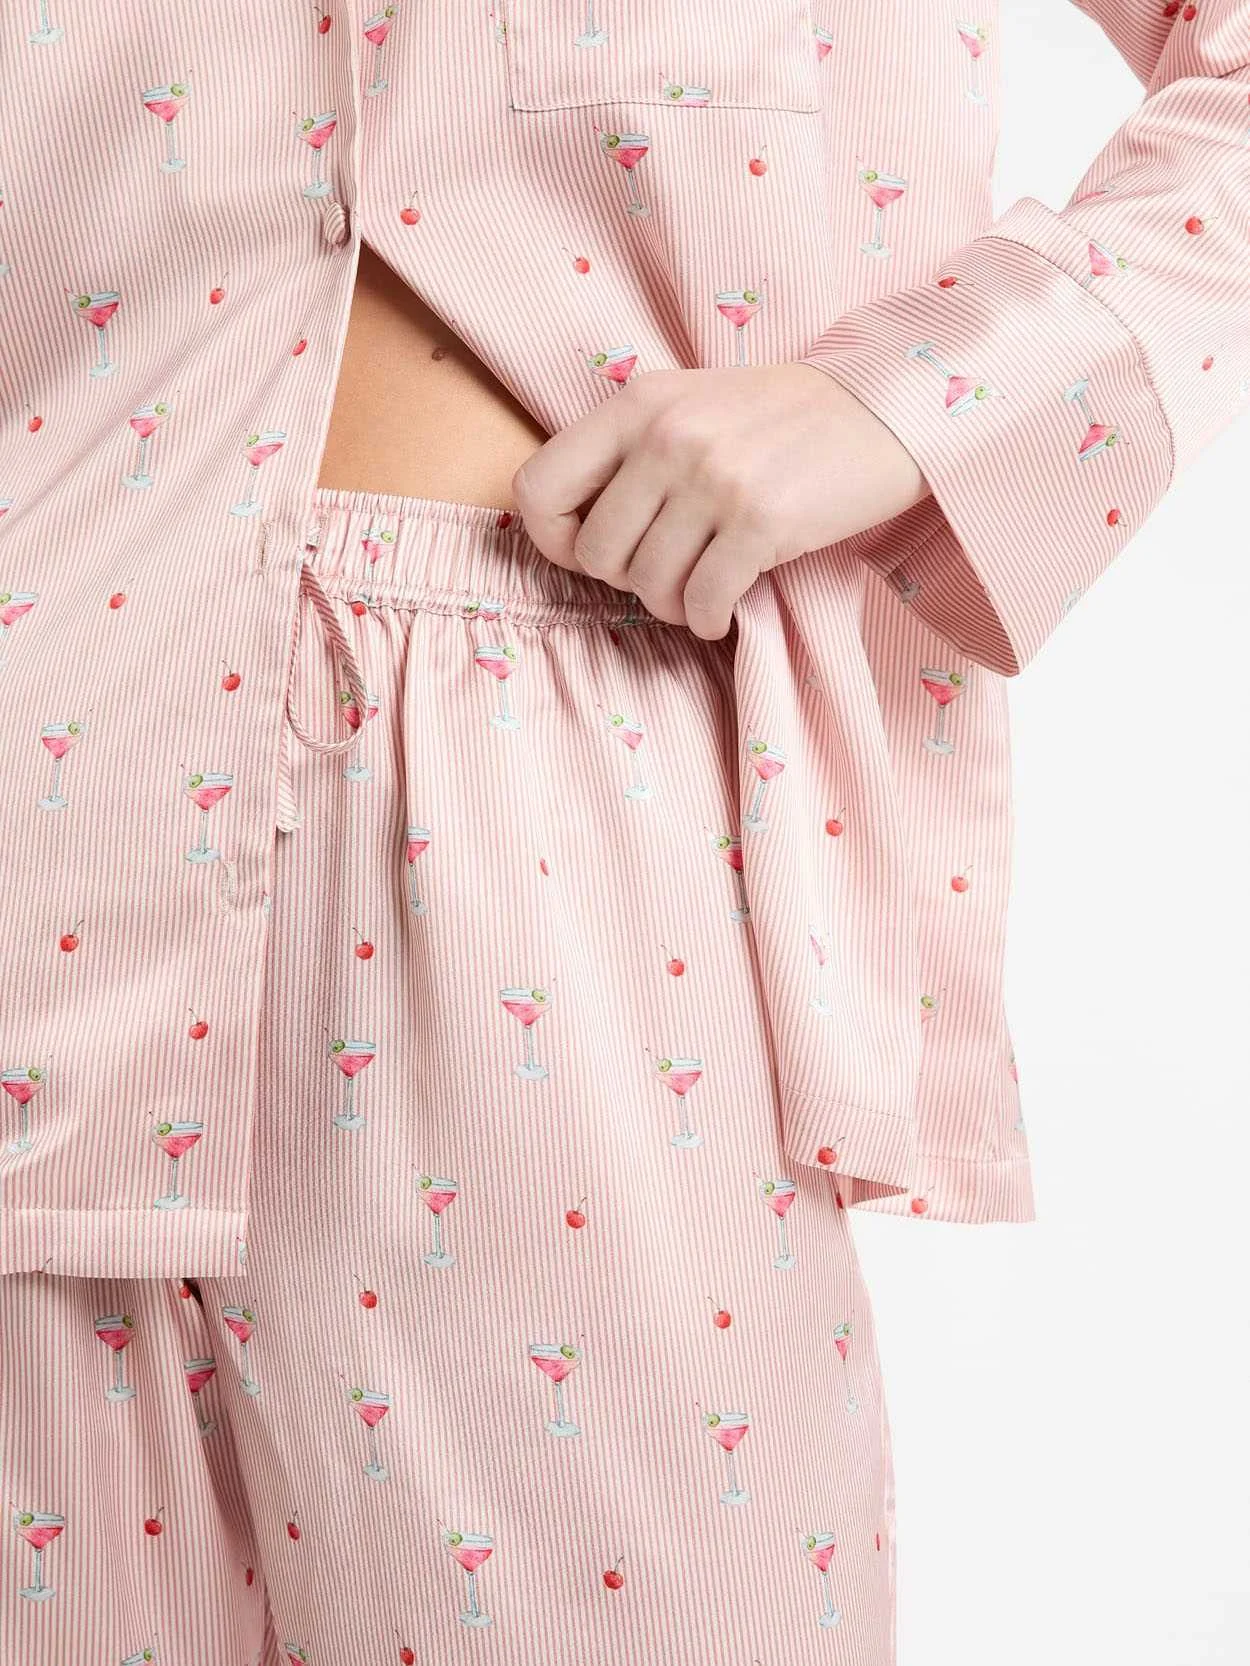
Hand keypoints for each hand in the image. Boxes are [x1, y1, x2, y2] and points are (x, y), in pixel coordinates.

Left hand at [511, 362, 928, 639]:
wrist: (880, 410)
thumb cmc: (778, 421)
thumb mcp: (688, 405)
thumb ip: (627, 451)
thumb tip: (566, 529)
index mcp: (636, 405)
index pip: (538, 488)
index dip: (554, 538)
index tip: (589, 550)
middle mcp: (667, 437)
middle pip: (596, 554)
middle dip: (626, 580)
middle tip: (666, 571)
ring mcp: (714, 479)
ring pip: (648, 585)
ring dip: (672, 604)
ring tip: (700, 589)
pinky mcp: (762, 521)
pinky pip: (702, 601)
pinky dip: (708, 619)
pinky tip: (726, 607)